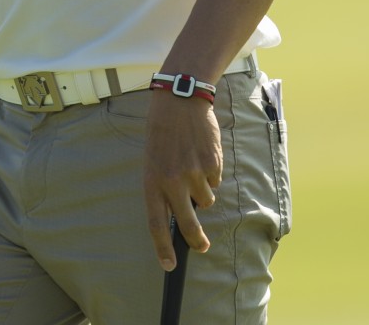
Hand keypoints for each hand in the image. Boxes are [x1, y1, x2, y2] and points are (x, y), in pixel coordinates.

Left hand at [144, 91, 222, 270]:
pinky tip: (202, 152)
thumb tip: (179, 213)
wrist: (179, 101)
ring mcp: (193, 174)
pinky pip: (216, 180)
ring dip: (203, 190)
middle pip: (188, 225)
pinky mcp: (212, 165)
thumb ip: (163, 186)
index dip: (162, 248)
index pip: (156, 224)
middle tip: (202, 246)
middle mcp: (172, 182)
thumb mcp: (153, 159)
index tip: (168, 265)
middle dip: (196, 240)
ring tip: (193, 164)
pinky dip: (211, 172)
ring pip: (206, 200)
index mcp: (152, 181)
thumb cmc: (162, 131)